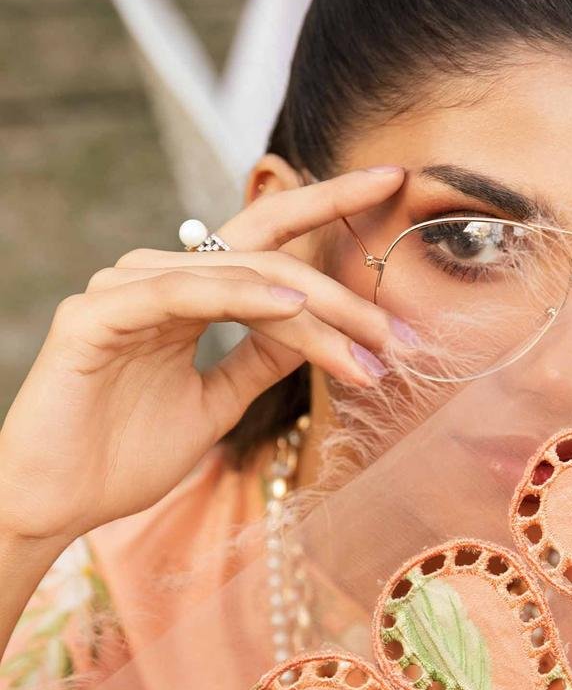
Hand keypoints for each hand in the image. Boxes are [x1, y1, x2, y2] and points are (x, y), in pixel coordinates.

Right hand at [0, 167, 406, 542]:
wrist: (58, 504)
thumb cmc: (127, 455)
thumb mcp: (219, 401)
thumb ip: (260, 356)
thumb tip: (316, 326)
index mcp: (186, 292)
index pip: (268, 239)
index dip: (328, 207)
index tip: (394, 185)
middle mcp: (157, 276)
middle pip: (264, 251)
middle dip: (340, 286)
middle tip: (397, 328)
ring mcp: (125, 289)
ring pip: (237, 276)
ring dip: (311, 310)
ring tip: (367, 343)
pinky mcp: (97, 314)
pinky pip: (182, 293)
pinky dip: (237, 295)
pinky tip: (289, 305)